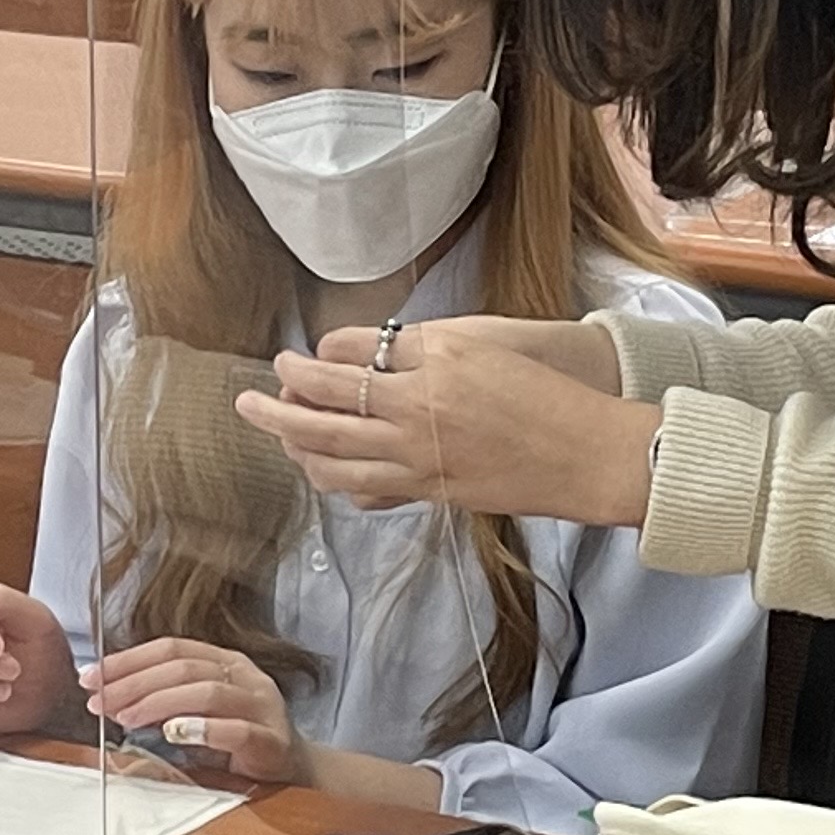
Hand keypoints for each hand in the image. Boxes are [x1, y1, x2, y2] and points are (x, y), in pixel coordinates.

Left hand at [81, 636, 306, 785]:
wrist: (292, 771)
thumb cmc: (237, 741)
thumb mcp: (197, 712)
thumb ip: (162, 700)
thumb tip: (108, 695)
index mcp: (225, 662)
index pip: (170, 648)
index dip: (128, 660)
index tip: (91, 676)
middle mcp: (245, 676)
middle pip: (183, 667)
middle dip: (134, 683)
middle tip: (101, 700)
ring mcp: (262, 705)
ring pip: (207, 692)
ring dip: (159, 703)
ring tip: (126, 718)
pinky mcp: (272, 741)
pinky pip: (236, 729)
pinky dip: (202, 729)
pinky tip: (173, 734)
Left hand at [234, 319, 658, 525]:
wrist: (586, 452)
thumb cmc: (543, 391)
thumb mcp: (481, 343)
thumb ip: (418, 346)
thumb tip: (363, 353)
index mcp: (426, 368)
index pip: (345, 358)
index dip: (315, 355)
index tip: (302, 355)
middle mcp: (413, 416)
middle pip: (321, 413)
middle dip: (276, 407)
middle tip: (248, 399)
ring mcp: (418, 461)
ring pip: (333, 460)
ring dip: (295, 448)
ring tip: (277, 435)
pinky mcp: (431, 491)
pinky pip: (367, 490)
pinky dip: (338, 481)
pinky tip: (327, 472)